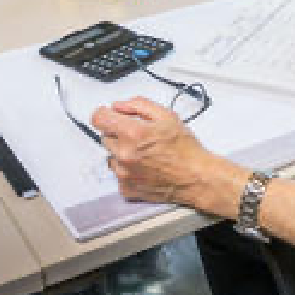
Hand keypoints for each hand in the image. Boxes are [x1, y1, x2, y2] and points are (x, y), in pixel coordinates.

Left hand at [92, 97, 213, 204]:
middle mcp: (124, 154)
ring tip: (143, 153)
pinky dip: (126, 169)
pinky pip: (117, 173)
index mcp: (133, 133)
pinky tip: (144, 167)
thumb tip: (118, 106)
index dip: (105, 114)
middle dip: (118, 133)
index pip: (98, 118)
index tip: (112, 116)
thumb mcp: (167, 116)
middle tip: (139, 136)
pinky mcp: (126, 188)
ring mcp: (123, 173)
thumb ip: (139, 105)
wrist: (195, 177)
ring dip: (121, 152)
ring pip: (110, 156)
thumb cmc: (185, 148)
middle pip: (105, 136)